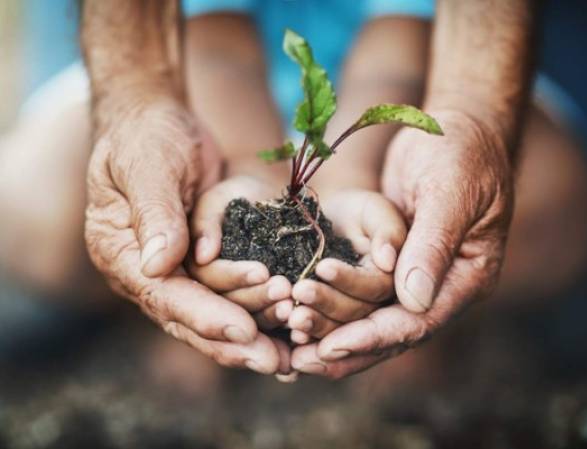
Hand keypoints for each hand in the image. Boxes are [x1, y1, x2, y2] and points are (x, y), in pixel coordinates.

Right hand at [85, 98, 286, 374]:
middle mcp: (145, 272)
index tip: (244, 332)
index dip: (204, 315)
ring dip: (253, 332)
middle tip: (277, 363)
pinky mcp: (200, 264)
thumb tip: (158, 267)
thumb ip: (154, 213)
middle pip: (189, 319)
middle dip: (233, 342)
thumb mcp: (147, 165)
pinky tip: (287, 333)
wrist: (158, 123)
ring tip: (292, 351)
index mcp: (120, 253)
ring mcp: (173, 271)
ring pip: (213, 314)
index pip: (164, 295)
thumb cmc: (147, 136)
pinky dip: (257, 314)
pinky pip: (229, 296)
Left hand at [291, 109, 513, 377]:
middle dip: (345, 347)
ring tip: (291, 350)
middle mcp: (442, 287)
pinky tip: (300, 319)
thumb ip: (433, 245)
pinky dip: (333, 308)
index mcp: (467, 277)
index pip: (418, 322)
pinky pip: (361, 295)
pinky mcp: (393, 264)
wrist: (455, 128)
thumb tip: (413, 301)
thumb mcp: (450, 193)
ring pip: (372, 319)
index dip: (373, 337)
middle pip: (391, 332)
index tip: (331, 348)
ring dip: (333, 333)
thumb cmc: (460, 152)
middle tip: (298, 362)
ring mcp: (417, 276)